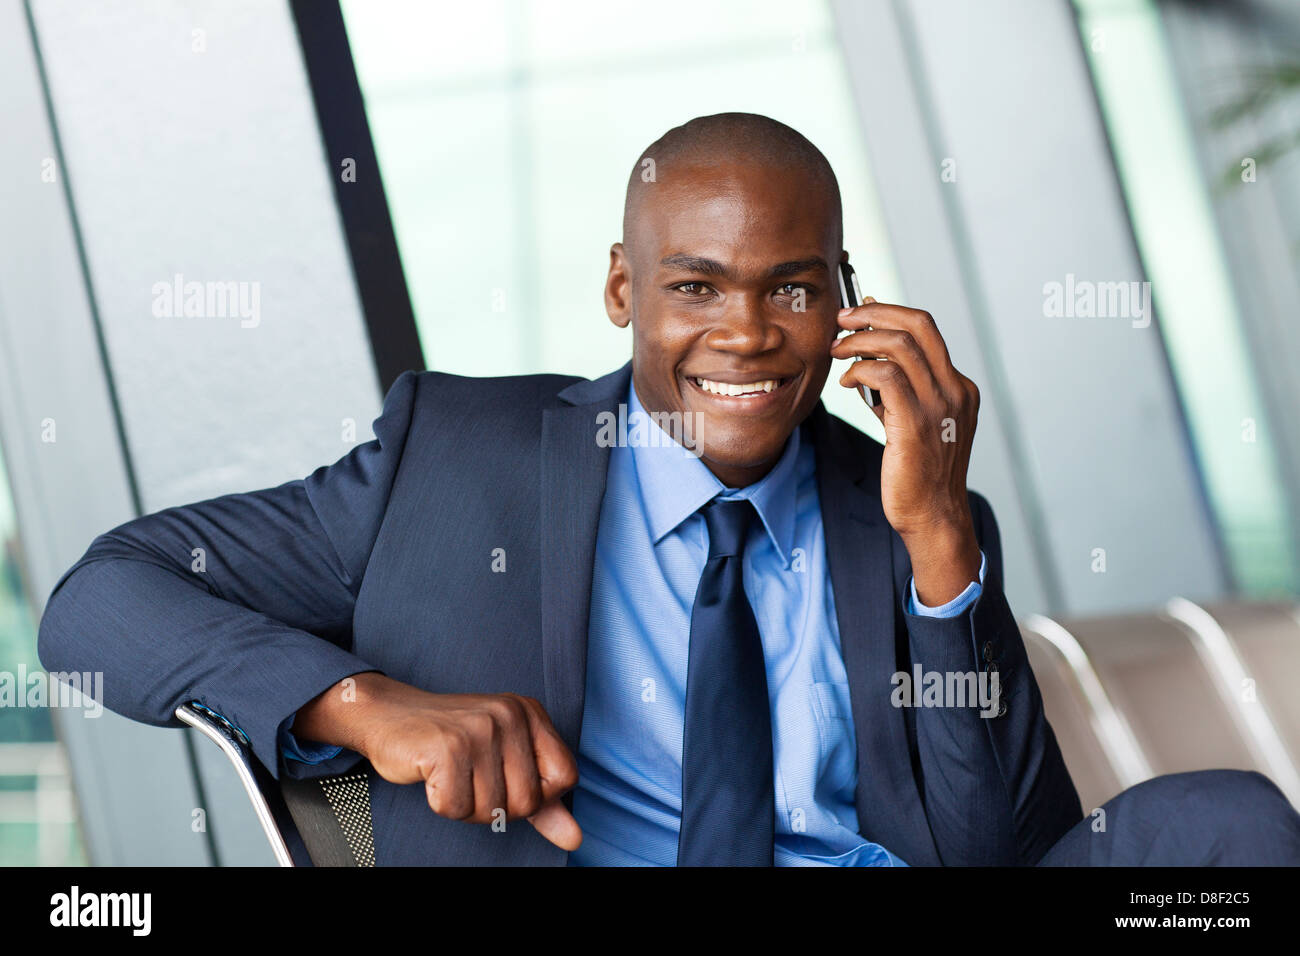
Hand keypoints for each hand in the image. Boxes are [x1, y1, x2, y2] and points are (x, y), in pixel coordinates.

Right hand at [295, 673, 581, 850]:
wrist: (391, 715)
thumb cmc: (451, 742)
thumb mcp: (504, 763)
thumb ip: (542, 801)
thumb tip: (575, 839)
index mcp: (530, 713)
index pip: (565, 778)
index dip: (537, 795)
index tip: (505, 778)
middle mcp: (510, 714)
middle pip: (528, 801)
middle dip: (496, 806)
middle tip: (470, 778)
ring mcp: (479, 729)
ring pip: (491, 810)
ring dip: (466, 806)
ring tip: (450, 774)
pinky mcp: (447, 747)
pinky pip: (455, 808)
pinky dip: (441, 803)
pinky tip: (432, 775)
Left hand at [830, 298, 981, 604]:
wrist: (933, 518)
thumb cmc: (918, 475)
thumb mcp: (912, 422)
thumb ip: (898, 390)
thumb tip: (868, 358)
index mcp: (959, 388)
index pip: (927, 330)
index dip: (890, 312)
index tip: (861, 310)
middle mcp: (955, 390)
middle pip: (917, 325)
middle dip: (874, 313)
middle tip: (842, 319)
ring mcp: (939, 406)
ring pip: (899, 346)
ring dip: (859, 341)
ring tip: (836, 350)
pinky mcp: (916, 423)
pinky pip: (885, 376)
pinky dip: (860, 370)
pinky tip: (846, 382)